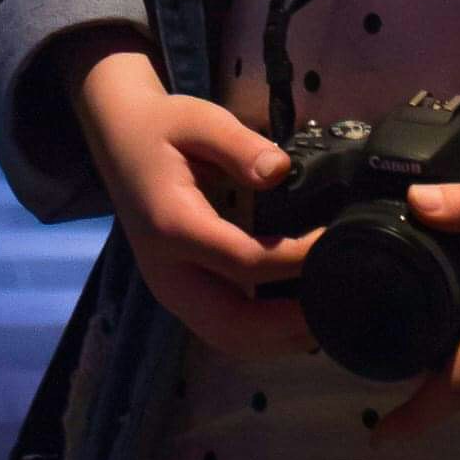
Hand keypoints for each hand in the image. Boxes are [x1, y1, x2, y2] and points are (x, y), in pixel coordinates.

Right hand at [65, 37, 321, 362]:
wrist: (120, 139)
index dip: (295, 261)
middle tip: (338, 306)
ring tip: (326, 318)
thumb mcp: (199, 120)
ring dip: (278, 339)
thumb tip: (280, 171)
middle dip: (288, 326)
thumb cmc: (163, 128)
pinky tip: (297, 317)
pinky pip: (222, 329)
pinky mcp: (179, 294)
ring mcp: (169, 289)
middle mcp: (167, 271)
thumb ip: (238, 145)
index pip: (243, 262)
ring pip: (227, 338)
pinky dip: (262, 334)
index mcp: (173, 226)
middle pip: (232, 324)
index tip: (336, 244)